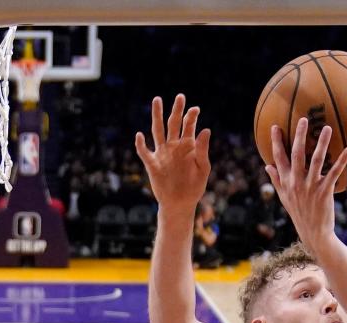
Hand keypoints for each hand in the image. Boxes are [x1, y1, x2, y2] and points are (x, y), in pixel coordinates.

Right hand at [134, 95, 210, 213]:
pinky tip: (140, 135)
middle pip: (173, 124)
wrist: (180, 203)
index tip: (196, 109)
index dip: (191, 117)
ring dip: (157, 116)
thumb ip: (202, 149)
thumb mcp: (203, 168)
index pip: (188, 127)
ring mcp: (162, 154)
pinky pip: (144, 152)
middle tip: (180, 96)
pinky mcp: (152, 164)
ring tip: (157, 100)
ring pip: (158, 131)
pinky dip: (141, 144)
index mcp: (187, 148)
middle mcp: (173, 147)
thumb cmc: (194, 187)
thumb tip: (206, 130)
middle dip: (176, 110)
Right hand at [264, 117, 346, 249]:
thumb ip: (276, 180)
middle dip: (300, 136)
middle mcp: (297, 182)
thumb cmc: (299, 214)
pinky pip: (333, 173)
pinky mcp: (324, 192)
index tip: (275, 127)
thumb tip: (266, 166)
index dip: (276, 142)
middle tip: (304, 119)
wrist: (313, 233)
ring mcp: (311, 187)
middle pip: (297, 155)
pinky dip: (341, 162)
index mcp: (286, 182)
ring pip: (316, 161)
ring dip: (322, 143)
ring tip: (327, 128)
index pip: (278, 159)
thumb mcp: (284, 198)